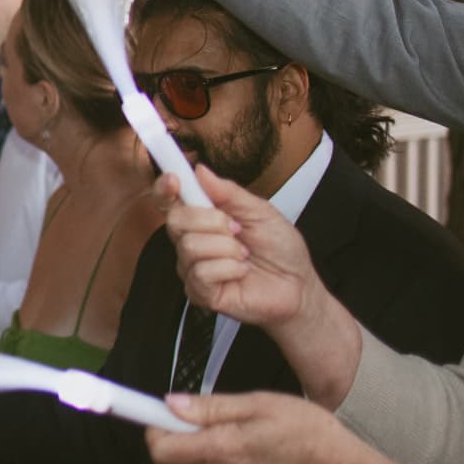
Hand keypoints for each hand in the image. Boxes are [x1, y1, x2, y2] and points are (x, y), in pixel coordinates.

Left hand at [144, 392, 436, 463]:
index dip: (154, 427)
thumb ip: (210, 407)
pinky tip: (255, 450)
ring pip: (199, 463)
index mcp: (219, 451)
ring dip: (210, 446)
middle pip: (179, 454)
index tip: (158, 411)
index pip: (160, 449)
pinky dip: (225, 460)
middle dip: (190, 432)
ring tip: (247, 431)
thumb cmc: (305, 431)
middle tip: (224, 414)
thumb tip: (171, 404)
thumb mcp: (258, 404)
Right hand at [160, 168, 357, 402]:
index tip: (174, 179)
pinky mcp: (200, 293)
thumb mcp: (260, 211)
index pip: (170, 201)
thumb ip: (229, 192)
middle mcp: (192, 242)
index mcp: (203, 218)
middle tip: (237, 228)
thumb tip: (200, 170)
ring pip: (189, 246)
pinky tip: (242, 271)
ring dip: (226, 247)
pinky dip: (229, 268)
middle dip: (210, 220)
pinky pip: (201, 273)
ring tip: (244, 255)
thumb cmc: (280, 249)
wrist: (299, 286)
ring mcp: (193, 268)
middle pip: (175, 220)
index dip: (164, 188)